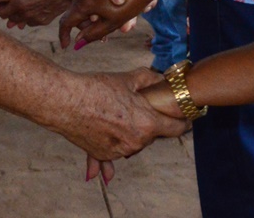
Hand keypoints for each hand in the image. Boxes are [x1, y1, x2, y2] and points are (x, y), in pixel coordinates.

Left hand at [0, 0, 73, 27]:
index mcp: (19, 3)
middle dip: (8, 12)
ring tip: (21, 6)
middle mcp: (26, 14)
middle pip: (10, 19)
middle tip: (10, 3)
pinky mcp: (45, 21)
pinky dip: (29, 17)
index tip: (1, 2)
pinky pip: (32, 22)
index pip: (1, 13)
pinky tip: (31, 9)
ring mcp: (36, 19)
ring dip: (19, 16)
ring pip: (21, 22)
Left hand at [60, 0, 150, 48]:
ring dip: (106, 25)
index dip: (141, 0)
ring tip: (105, 31)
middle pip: (123, 6)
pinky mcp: (88, 5)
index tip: (145, 9)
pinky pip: (93, 19)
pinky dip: (92, 26)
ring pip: (108, 15)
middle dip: (124, 19)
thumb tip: (121, 1)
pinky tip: (94, 34)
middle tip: (125, 28)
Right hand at [67, 69, 190, 182]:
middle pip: (153, 135)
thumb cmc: (96, 88)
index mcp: (147, 124)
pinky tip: (103, 175)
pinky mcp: (103, 154)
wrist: (66, 102)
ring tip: (119, 115)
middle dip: (152, 123)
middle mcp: (136, 142)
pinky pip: (113, 155)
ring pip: (134, 142)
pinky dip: (111, 156)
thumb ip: (151, 79)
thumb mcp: (129, 78)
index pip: (176, 128)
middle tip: (142, 107)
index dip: (184, 122)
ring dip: (132, 132)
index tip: (187, 119)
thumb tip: (163, 79)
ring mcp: (120, 151)